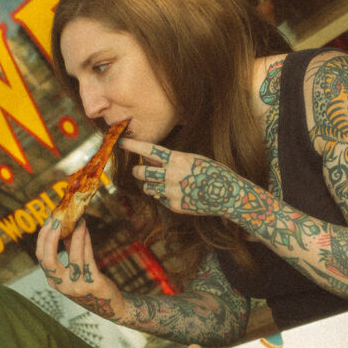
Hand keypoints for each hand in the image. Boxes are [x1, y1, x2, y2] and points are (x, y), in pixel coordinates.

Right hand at [35, 216, 126, 320]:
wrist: (109, 305)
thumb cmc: (90, 281)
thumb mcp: (75, 266)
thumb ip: (70, 247)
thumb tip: (67, 224)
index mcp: (54, 280)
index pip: (41, 257)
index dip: (43, 238)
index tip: (49, 221)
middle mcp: (62, 285)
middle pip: (48, 261)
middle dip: (49, 239)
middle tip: (56, 220)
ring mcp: (77, 286)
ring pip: (73, 257)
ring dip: (75, 235)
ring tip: (78, 220)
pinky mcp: (93, 284)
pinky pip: (88, 259)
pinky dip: (85, 241)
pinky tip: (85, 230)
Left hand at [121, 137, 242, 217]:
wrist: (227, 194)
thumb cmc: (211, 172)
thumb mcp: (192, 159)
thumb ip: (171, 159)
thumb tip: (151, 157)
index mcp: (176, 159)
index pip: (149, 150)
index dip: (133, 146)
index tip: (120, 142)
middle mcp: (170, 175)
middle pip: (141, 172)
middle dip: (138, 171)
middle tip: (139, 170)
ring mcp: (171, 191)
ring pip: (147, 188)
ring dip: (150, 185)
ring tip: (162, 184)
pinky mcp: (174, 205)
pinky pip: (161, 199)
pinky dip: (165, 196)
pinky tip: (180, 194)